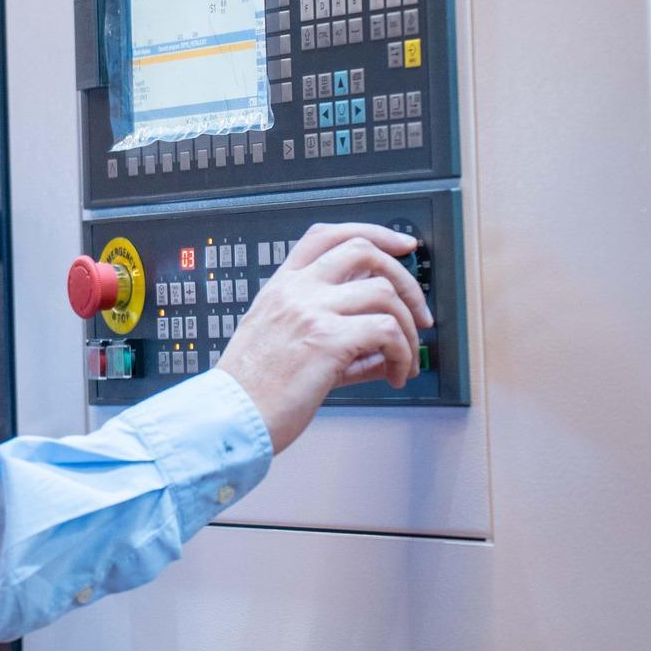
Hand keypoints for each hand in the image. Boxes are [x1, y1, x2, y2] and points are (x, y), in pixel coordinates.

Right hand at [214, 222, 431, 454]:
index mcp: (282, 287)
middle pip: (364, 250)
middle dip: (405, 279)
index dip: (373, 233)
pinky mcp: (328, 340)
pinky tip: (397, 374)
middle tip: (419, 312)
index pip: (327, 236)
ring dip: (409, 328)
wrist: (231, 417)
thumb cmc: (252, 389)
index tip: (400, 247)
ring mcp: (311, 311)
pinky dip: (404, 355)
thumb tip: (378, 348)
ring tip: (406, 357)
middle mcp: (297, 291)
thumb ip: (329, 335)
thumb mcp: (280, 344)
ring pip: (384, 292)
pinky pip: (388, 332)